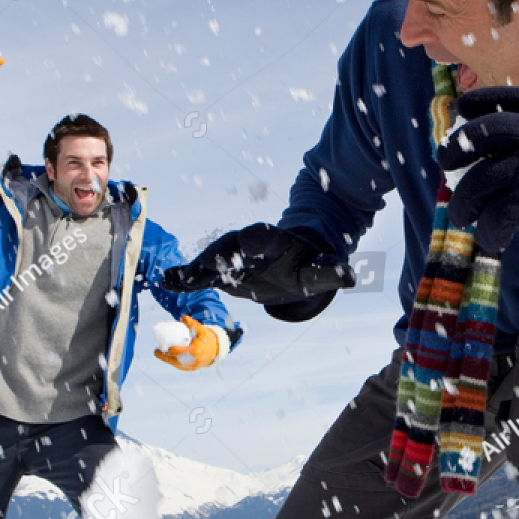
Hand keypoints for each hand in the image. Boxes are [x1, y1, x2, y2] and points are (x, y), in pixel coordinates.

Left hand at [154, 315, 222, 371]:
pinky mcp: (192, 368)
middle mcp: (193, 360)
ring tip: (158, 354)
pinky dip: (172, 362)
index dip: (170, 350)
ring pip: (176, 365)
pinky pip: (180, 366)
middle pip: (175, 360)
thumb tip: (183, 317)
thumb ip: (192, 323)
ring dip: (166, 360)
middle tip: (156, 350)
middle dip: (164, 356)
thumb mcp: (201, 329)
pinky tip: (166, 358)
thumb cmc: (208, 338)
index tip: (163, 346)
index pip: (179, 352)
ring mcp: (193, 366)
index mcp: (195, 351)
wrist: (216, 349)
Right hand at [161, 224, 353, 320]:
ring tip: (177, 278)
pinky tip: (165, 280)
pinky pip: (200, 274)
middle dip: (217, 255)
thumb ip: (331, 272)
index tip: (248, 241)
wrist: (285, 256)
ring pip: (211, 260)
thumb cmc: (302, 263)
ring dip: (196, 270)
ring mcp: (231, 255)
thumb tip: (353, 276)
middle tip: (203, 266)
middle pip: (230, 247)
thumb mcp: (318, 270)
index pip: (263, 238)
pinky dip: (185, 277)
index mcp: (273, 240)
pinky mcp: (219, 270)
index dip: (257, 240)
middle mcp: (247, 243)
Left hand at [441, 86, 518, 296]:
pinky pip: (493, 214)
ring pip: (481, 179)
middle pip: (487, 131)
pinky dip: (487, 232)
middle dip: (457, 146)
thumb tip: (479, 145)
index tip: (459, 109)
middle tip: (444, 164)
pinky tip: (494, 240)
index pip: (516, 98)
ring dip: (464, 203)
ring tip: (463, 217)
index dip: (482, 99)